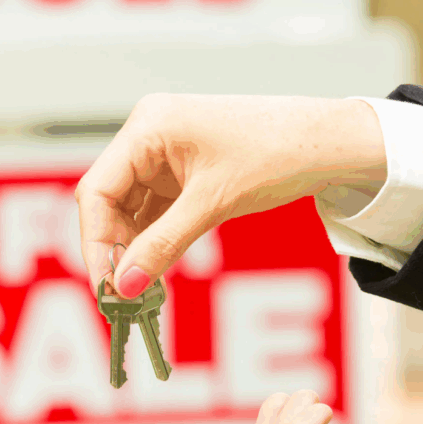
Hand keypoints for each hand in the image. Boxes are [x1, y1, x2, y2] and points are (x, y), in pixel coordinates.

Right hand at [75, 94, 384, 297]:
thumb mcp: (213, 204)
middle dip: (112, 248)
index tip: (105, 286)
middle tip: (120, 297)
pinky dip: (153, 239)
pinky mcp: (183, 169)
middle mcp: (149, 134)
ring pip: (130, 207)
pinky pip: (155, 207)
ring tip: (139, 291)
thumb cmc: (276, 155)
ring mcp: (165, 151)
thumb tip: (124, 286)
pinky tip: (155, 269)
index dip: (94, 242)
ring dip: (132, 248)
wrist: (328, 142)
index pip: (98, 189)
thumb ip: (163, 245)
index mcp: (148, 126)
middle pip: (109, 198)